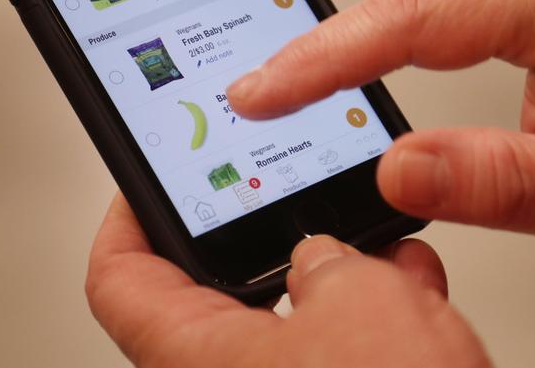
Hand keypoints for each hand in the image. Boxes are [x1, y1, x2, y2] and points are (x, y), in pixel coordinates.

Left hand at [86, 195, 489, 367]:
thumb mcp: (359, 304)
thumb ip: (328, 260)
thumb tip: (325, 256)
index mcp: (195, 362)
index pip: (120, 282)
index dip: (127, 220)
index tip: (146, 183)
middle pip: (217, 299)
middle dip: (269, 242)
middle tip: (293, 199)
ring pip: (293, 328)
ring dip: (338, 278)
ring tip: (381, 241)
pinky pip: (337, 360)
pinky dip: (370, 323)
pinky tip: (415, 291)